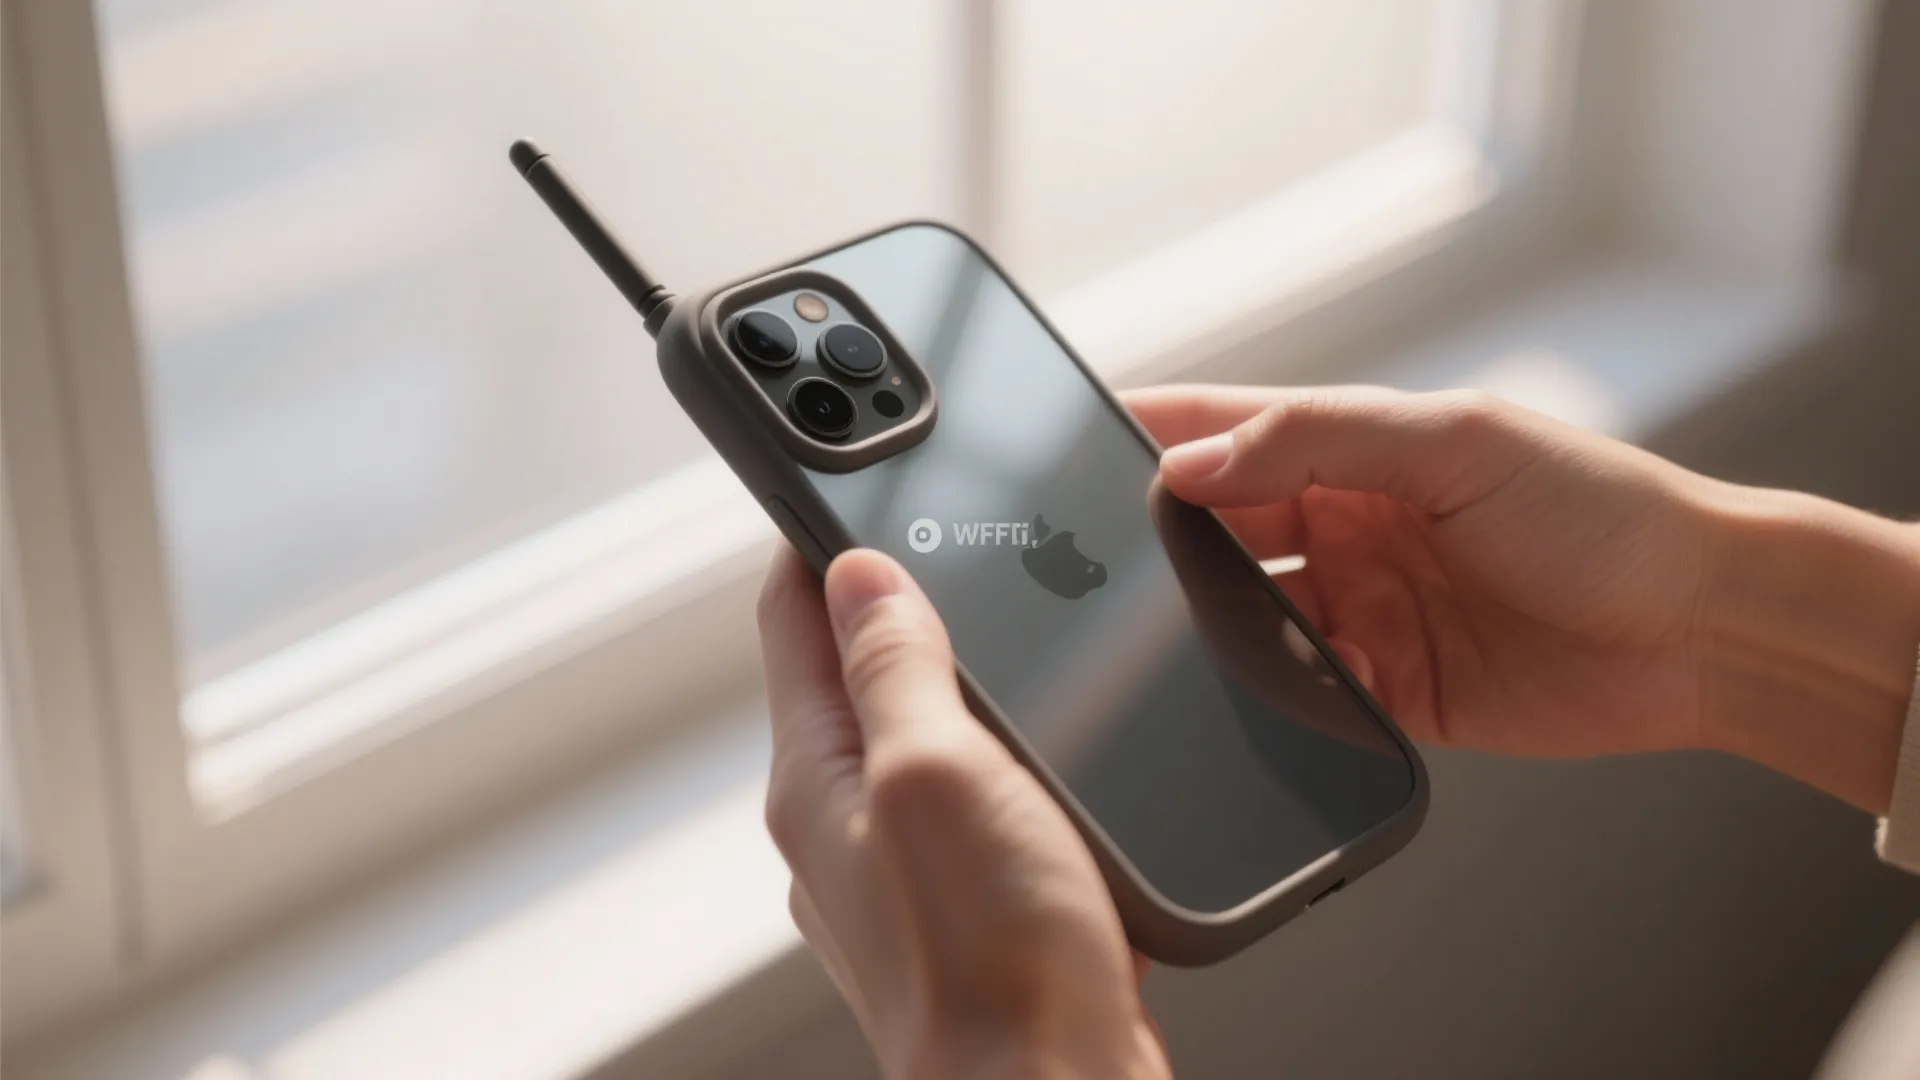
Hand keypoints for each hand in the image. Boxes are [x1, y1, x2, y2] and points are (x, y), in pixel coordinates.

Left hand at [757, 545, 1168, 1079]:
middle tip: (925, 520)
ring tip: (986, 604)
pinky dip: (996, 742)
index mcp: (818, 777)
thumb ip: (896, 671)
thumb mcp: (936, 774)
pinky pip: (968, 791)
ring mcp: (905, 864)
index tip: (836, 470)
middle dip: (885, 590)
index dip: (814, 535)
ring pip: (915, 729)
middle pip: (848, 669)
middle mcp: (846, 819)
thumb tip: (858, 576)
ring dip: (948, 665)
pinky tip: (1043, 734)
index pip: (791, 618)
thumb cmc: (992, 964)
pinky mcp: (969, 900)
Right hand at [1130, 384, 1919, 812]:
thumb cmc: (1601, 510)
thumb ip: (1319, 440)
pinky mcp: (1380, 691)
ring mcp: (1357, 611)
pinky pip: (1296, 697)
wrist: (1701, 629)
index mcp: (1353, 448)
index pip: (1222, 428)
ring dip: (1210, 628)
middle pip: (1213, 530)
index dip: (1146, 434)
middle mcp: (1342, 525)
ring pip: (1238, 621)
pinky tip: (1282, 685)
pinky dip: (1275, 696)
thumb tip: (1193, 464)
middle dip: (1158, 544)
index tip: (1066, 446)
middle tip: (1103, 562)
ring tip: (1186, 632)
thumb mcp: (1457, 442)